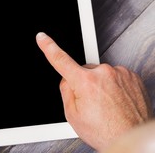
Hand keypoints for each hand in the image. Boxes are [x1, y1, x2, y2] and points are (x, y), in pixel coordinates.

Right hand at [36, 32, 151, 150]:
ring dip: (100, 85)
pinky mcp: (132, 76)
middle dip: (83, 84)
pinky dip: (114, 86)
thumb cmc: (106, 132)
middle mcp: (104, 73)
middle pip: (83, 71)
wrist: (132, 138)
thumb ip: (66, 91)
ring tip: (107, 105)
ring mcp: (120, 73)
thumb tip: (67, 79)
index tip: (42, 37)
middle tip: (92, 104)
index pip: (61, 60)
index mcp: (85, 82)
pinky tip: (116, 101)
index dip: (49, 47)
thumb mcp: (73, 116)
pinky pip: (115, 76)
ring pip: (100, 74)